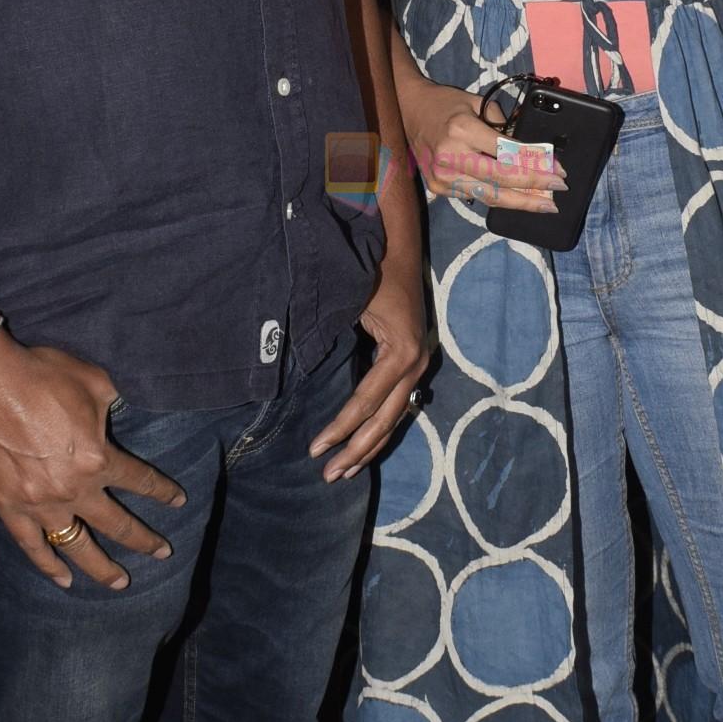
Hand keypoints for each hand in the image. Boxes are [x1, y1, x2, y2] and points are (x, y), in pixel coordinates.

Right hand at [0, 333, 184, 587]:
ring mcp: (38, 503)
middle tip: (163, 553)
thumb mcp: (93, 380)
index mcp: (97, 458)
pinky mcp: (7, 506)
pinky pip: (31, 546)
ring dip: (102, 568)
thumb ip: (113, 403)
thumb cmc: (39, 373)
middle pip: (117, 524)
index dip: (163, 491)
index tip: (178, 501)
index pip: (140, 480)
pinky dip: (48, 565)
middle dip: (145, 540)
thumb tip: (122, 409)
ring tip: (120, 583)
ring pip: (77, 545)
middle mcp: (73, 489)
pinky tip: (64, 580)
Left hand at [310, 250, 432, 480]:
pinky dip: (377, 427)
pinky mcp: (409, 362)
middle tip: (328, 475)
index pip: (367, 401)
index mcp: (403, 352)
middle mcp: (416, 363)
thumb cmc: (371, 271)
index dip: (341, 427)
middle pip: (385, 419)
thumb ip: (333, 339)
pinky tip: (362, 446)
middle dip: (356, 450)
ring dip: (369, 446)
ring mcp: (417, 364)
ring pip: (393, 417)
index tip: (316, 449)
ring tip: (344, 472)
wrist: (399, 246)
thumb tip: (305, 376)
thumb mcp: (351, 305)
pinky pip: (394, 404)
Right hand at [395, 69, 563, 218]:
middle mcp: (450, 157)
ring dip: (521, 202)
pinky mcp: (439, 188)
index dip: (536, 164)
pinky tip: (518, 200)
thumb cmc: (446, 104)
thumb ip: (503, 126)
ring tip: (544, 205)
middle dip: (534, 188)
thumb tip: (531, 151)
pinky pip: (476, 197)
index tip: (558, 170)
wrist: (408, 110)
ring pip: (490, 196)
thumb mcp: (477, 103)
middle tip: (559, 191)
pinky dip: (500, 199)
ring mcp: (442, 177)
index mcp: (462, 130)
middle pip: (501, 180)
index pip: (507, 153)